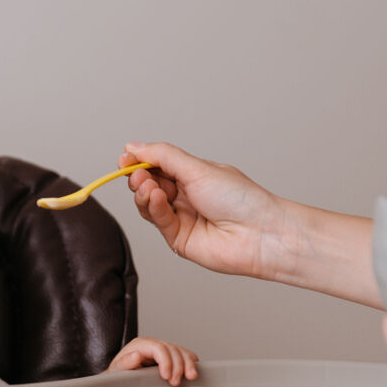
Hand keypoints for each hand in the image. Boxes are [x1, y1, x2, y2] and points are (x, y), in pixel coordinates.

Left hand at [107, 337, 198, 386]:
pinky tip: (194, 367)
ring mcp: (162, 349)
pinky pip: (183, 354)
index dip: (166, 361)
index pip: (158, 348)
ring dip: (188, 364)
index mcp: (140, 345)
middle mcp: (152, 344)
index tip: (167, 377)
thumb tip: (136, 355)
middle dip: (178, 366)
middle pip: (172, 349)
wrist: (120, 379)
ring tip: (191, 377)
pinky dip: (190, 361)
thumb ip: (125, 363)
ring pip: (180, 351)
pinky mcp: (168, 356)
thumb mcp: (117, 370)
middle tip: (176, 383)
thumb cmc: (118, 375)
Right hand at [120, 142, 379, 306]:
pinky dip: (153, 207)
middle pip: (148, 184)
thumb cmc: (241, 199)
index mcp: (192, 175)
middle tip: (136, 173)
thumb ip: (162, 156)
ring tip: (149, 186)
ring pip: (148, 204)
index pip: (156, 165)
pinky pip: (158, 221)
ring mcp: (181, 218)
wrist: (261, 233)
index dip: (139, 161)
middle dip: (139, 177)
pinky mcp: (178, 239)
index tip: (125, 158)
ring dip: (144, 193)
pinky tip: (157, 199)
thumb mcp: (197, 168)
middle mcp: (185, 196)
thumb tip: (133, 146)